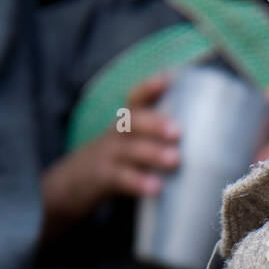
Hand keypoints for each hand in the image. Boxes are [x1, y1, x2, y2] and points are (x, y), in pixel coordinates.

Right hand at [40, 74, 181, 243]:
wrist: (65, 191)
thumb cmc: (112, 170)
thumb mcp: (129, 152)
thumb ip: (156, 148)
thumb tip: (203, 154)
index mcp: (123, 127)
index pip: (135, 101)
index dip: (149, 88)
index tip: (169, 78)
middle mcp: (113, 136)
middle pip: (131, 121)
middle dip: (155, 122)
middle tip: (179, 131)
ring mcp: (104, 157)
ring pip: (127, 149)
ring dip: (152, 152)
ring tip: (175, 160)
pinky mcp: (99, 180)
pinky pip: (118, 179)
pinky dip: (137, 182)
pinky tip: (156, 189)